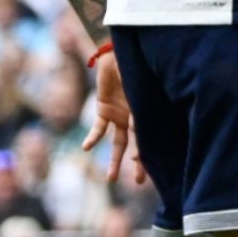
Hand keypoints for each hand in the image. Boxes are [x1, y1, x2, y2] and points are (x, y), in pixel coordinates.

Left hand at [82, 51, 140, 186]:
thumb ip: (141, 112)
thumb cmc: (137, 67)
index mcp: (149, 114)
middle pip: (138, 147)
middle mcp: (136, 118)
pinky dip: (93, 137)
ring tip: (110, 179)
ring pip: (118, 144)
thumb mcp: (141, 91)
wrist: (119, 53)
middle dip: (139, 165)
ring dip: (114, 160)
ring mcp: (120, 116)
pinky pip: (98, 128)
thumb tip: (140, 133)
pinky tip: (86, 148)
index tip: (147, 168)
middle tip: (140, 183)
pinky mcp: (104, 110)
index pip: (151, 139)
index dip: (149, 154)